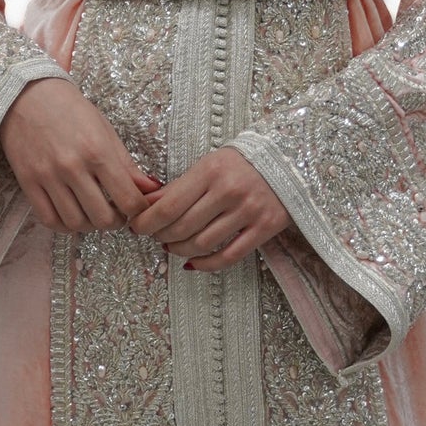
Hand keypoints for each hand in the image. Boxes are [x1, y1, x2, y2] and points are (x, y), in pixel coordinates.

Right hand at [0, 77, 160, 232]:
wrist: (27, 94)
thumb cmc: (71, 109)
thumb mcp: (105, 130)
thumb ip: (127, 164)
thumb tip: (151, 189)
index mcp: (98, 151)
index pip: (128, 199)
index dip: (138, 210)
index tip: (137, 207)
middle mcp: (73, 166)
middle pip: (103, 218)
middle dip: (116, 221)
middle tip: (117, 213)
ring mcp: (48, 177)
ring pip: (76, 223)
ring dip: (91, 226)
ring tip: (95, 213)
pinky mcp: (28, 183)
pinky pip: (49, 220)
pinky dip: (64, 225)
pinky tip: (73, 214)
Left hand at [128, 146, 291, 269]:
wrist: (288, 160)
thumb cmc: (241, 162)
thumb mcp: (208, 164)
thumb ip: (179, 186)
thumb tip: (147, 205)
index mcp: (211, 170)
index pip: (169, 205)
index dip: (147, 221)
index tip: (137, 227)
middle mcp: (229, 191)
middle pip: (183, 227)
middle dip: (161, 236)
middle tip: (155, 237)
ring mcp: (249, 211)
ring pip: (203, 244)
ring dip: (180, 250)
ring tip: (172, 247)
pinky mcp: (264, 228)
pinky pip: (229, 256)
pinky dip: (205, 264)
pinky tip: (192, 263)